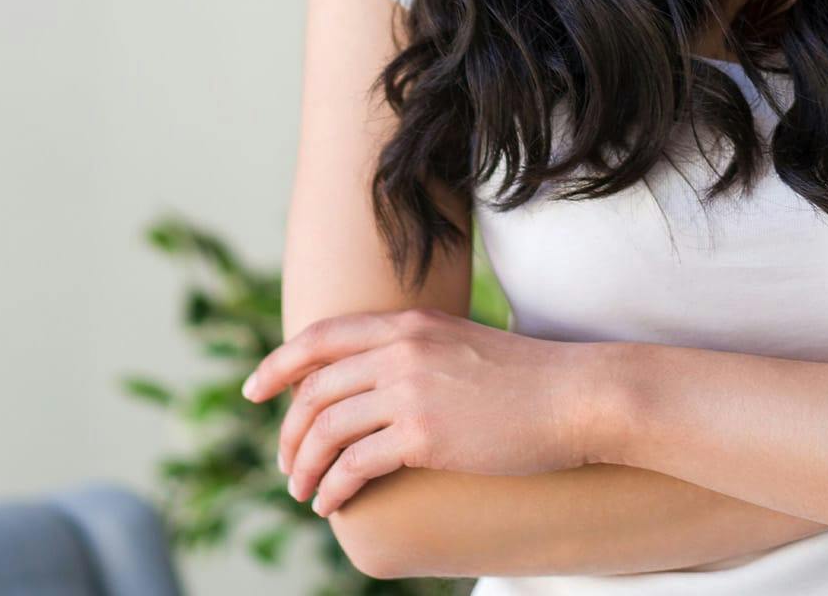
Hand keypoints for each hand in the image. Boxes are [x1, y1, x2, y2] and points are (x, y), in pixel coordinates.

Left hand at [241, 308, 600, 515]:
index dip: (278, 364)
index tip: (254, 390)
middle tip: (286, 463)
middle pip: (314, 389)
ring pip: (326, 429)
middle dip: (288, 431)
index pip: (319, 337)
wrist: (574, 395)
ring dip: (303, 466)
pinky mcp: (424, 434)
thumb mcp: (461, 345)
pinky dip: (332, 487)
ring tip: (304, 492)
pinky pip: (354, 464)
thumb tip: (380, 381)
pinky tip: (332, 504)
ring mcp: (411, 390)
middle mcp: (401, 349)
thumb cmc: (526, 377)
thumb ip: (418, 353)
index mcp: (408, 323)